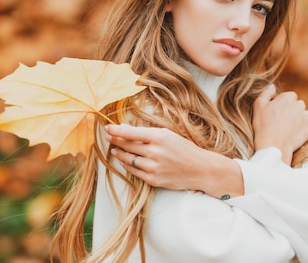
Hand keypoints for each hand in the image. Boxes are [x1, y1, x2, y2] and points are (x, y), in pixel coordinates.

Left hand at [104, 124, 242, 197]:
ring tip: (114, 150)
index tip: (107, 128)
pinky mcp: (153, 179)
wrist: (200, 169)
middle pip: (127, 145)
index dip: (116, 130)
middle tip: (108, 137)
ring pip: (127, 159)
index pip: (130, 132)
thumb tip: (127, 129)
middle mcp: (154, 152)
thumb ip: (148, 133)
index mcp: (159, 137)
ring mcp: (153, 167)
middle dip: (115, 140)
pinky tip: (125, 161)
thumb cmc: (185, 149)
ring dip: (119, 154)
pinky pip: (134, 172)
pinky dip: (127, 166)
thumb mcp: (169, 135)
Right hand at [252, 85, 307, 164]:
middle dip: (292, 111)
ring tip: (288, 130)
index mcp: (288, 97)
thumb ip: (266, 93)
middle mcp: (300, 104)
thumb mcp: (259, 106)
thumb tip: (272, 86)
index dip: (282, 105)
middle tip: (281, 122)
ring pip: (304, 115)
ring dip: (299, 120)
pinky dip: (306, 130)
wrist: (273, 145)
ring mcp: (307, 117)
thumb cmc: (263, 126)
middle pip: (298, 105)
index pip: (289, 97)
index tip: (276, 113)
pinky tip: (297, 134)